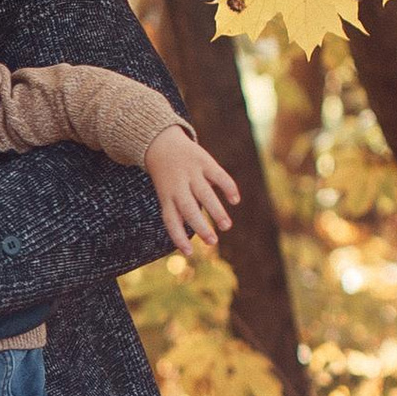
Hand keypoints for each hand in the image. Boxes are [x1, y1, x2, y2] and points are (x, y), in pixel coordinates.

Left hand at [148, 125, 239, 253]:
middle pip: (188, 209)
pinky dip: (227, 187)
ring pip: (205, 194)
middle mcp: (178, 186)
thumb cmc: (166, 176)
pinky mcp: (204, 161)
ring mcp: (191, 173)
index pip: (170, 220)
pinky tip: (235, 200)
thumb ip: (179, 209)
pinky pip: (218, 175)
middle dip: (200, 226)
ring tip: (226, 226)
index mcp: (166, 196)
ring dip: (216, 211)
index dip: (178, 237)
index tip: (189, 253)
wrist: (161, 142)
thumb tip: (199, 233)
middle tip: (213, 241)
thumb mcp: (165, 192)